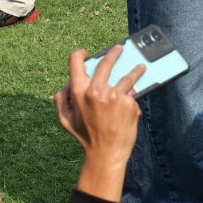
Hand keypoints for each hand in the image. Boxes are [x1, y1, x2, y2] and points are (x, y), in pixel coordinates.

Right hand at [54, 44, 143, 174]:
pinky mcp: (128, 103)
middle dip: (114, 53)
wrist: (106, 153)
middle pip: (106, 62)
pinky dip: (132, 100)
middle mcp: (96, 90)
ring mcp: (114, 96)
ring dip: (135, 69)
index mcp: (78, 91)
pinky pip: (131, 97)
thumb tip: (66, 85)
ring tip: (141, 66)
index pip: (75, 61)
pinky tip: (136, 103)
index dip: (80, 54)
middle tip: (120, 49)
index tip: (87, 53)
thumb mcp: (65, 119)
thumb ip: (62, 100)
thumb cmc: (85, 136)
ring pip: (127, 76)